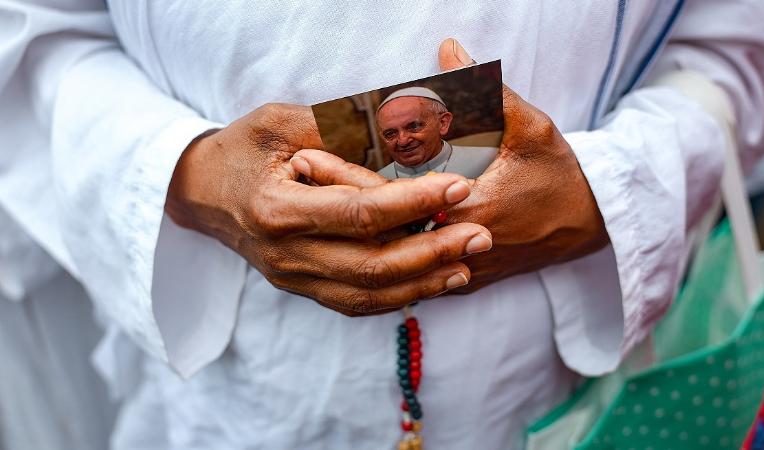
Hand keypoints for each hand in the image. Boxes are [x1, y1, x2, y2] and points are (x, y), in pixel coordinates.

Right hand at [165, 102, 492, 314]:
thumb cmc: (241, 149)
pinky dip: (398, 296)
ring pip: (368, 294)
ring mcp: (293, 277)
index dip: (413, 203)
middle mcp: (286, 254)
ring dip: (423, 282)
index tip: (458, 187)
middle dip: (432, 251)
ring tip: (467, 264)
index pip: (359, 213)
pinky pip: (356, 303)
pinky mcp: (303, 287)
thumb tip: (400, 130)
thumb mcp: (279, 122)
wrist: (200, 192)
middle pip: (371, 265)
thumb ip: (335, 128)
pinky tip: (433, 282)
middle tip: (480, 235)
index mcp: (276, 210)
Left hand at [291, 39, 608, 292]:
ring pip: (389, 258)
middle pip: (380, 230)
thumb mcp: (530, 126)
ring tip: (307, 203)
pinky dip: (375, 253)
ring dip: (348, 231)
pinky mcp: (459, 280)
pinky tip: (343, 235)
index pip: (394, 197)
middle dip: (334, 203)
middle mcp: (457, 248)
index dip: (347, 177)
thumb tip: (447, 48)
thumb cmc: (558, 173)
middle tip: (294, 175)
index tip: (309, 156)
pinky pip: (407, 273)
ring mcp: (457, 270)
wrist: (587, 225)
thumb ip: (486, 91)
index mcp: (470, 208)